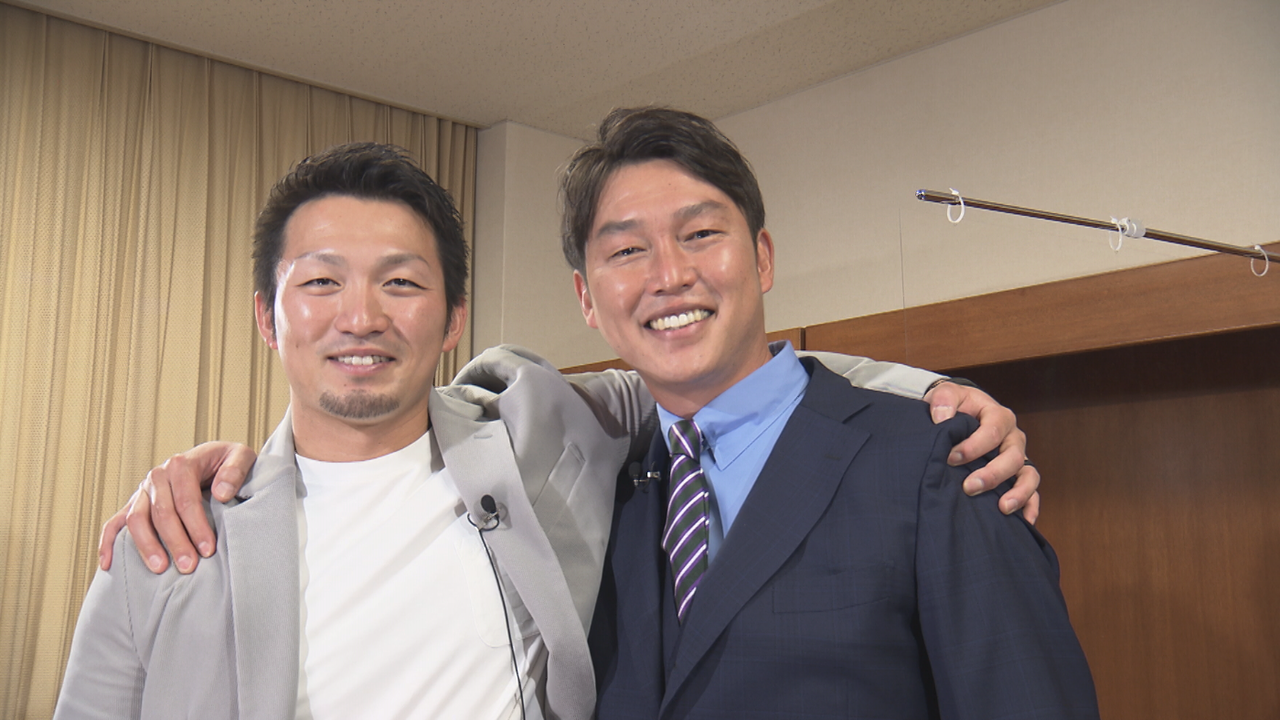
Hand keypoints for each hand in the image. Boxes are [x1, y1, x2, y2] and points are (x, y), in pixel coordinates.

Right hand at [98, 441, 257, 573]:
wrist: (214, 458)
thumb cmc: (227, 462)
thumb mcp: (241, 456)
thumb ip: (235, 471)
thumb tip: (221, 493)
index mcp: (182, 464)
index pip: (185, 499)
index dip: (196, 525)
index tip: (207, 549)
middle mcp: (158, 475)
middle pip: (161, 512)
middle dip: (175, 541)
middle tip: (188, 566)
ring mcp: (143, 490)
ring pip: (136, 519)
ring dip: (146, 546)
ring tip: (160, 569)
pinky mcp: (135, 503)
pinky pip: (116, 522)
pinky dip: (108, 542)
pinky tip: (108, 564)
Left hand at [924, 381, 1039, 523]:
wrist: (958, 415)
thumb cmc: (953, 406)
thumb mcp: (946, 394)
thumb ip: (943, 400)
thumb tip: (942, 418)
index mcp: (998, 415)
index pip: (992, 432)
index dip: (973, 447)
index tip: (950, 458)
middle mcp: (1013, 437)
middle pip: (1013, 457)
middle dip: (992, 474)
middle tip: (969, 487)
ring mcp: (1018, 457)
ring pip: (1028, 475)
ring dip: (1018, 493)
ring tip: (1002, 508)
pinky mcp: (1018, 474)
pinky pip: (1033, 491)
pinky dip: (1031, 506)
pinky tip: (1024, 522)